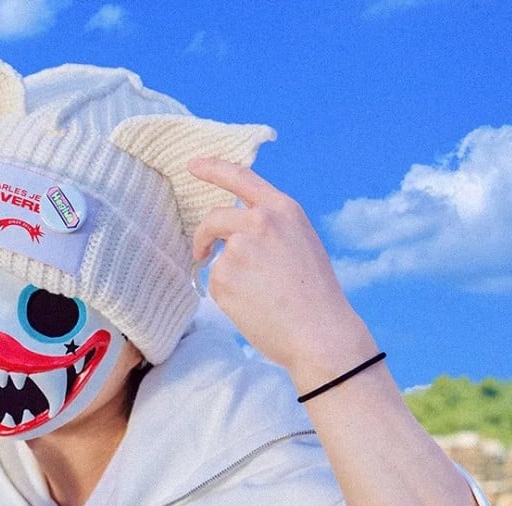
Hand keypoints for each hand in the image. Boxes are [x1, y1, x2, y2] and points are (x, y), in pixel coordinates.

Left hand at [188, 158, 373, 386]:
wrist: (319, 333)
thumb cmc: (315, 298)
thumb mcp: (302, 244)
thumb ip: (271, 230)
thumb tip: (235, 235)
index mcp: (283, 210)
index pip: (240, 177)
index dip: (212, 168)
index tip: (192, 165)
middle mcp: (259, 222)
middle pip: (213, 218)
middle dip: (203, 237)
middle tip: (200, 253)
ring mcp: (239, 248)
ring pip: (216, 258)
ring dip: (228, 277)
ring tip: (258, 298)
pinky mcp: (224, 277)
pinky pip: (215, 285)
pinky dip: (227, 298)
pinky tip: (253, 309)